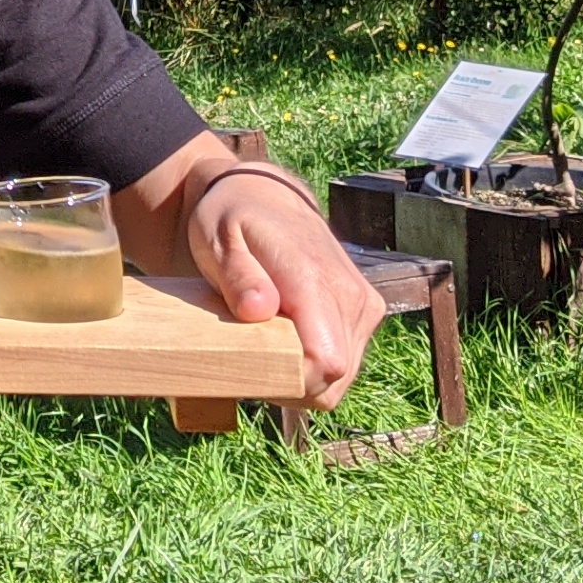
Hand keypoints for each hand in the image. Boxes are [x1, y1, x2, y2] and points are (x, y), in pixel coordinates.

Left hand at [186, 169, 384, 408]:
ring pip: (340, 379)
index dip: (290, 382)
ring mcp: (363, 304)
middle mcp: (350, 294)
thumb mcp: (217, 241)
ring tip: (266, 345)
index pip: (326, 362)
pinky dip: (314, 367)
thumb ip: (238, 277)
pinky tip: (286, 342)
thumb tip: (258, 309)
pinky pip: (344, 364)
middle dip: (290, 385)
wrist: (264, 197)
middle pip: (334, 380)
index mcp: (315, 280)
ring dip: (302, 377)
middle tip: (251, 358)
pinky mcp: (365, 311)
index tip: (253, 369)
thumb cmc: (232, 220)